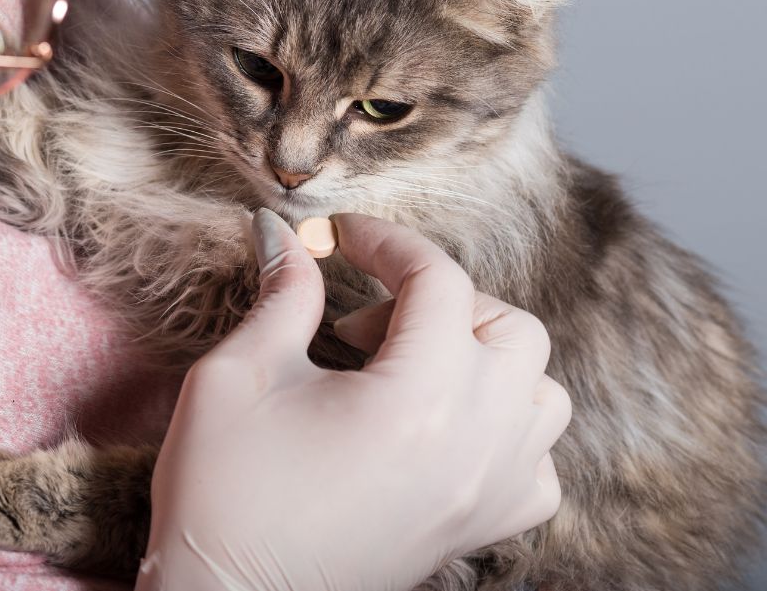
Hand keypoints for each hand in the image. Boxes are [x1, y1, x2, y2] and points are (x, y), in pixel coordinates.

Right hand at [135, 210, 569, 590]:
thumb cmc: (224, 497)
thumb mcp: (239, 377)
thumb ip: (280, 295)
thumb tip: (285, 235)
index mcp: (420, 398)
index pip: (438, 281)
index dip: (386, 241)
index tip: (342, 234)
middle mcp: (476, 443)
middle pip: (510, 326)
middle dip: (442, 299)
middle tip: (367, 322)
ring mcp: (488, 492)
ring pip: (542, 391)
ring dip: (488, 357)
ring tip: (417, 365)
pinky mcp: (480, 530)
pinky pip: (539, 465)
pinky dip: (510, 429)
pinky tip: (449, 427)